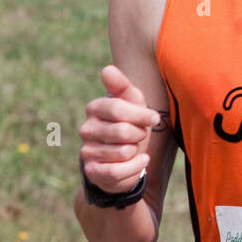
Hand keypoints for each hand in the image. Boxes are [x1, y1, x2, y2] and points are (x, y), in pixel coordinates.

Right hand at [78, 64, 156, 194]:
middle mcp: (86, 129)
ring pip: (122, 152)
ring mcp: (87, 151)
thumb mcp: (134, 102)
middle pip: (121, 131)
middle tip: (140, 135)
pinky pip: (117, 171)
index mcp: (95, 108)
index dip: (141, 115)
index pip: (117, 108)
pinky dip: (135, 167)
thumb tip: (107, 69)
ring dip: (136, 151)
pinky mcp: (92, 171)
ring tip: (134, 148)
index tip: (154, 118)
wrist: (128, 158)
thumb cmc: (132, 124)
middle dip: (139, 134)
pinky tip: (140, 161)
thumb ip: (122, 86)